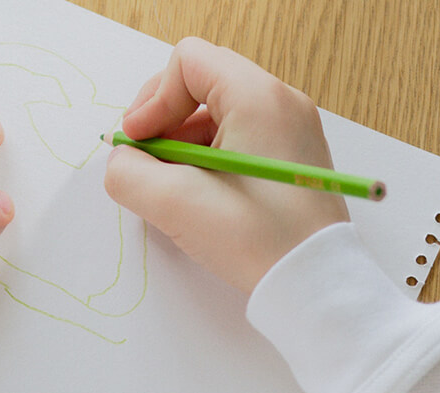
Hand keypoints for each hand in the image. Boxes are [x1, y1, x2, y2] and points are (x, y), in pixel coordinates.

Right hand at [103, 38, 348, 293]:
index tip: (138, 143)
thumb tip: (123, 162)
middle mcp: (281, 103)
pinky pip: (240, 141)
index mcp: (258, 98)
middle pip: (203, 84)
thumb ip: (128, 173)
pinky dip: (211, 161)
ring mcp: (293, 131)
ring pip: (220, 116)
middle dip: (165, 121)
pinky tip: (203, 199)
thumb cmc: (256, 240)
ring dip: (185, 146)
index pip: (188, 62)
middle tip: (149, 163)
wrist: (315, 283)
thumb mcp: (175, 204)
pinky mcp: (294, 160)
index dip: (152, 99)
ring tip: (175, 189)